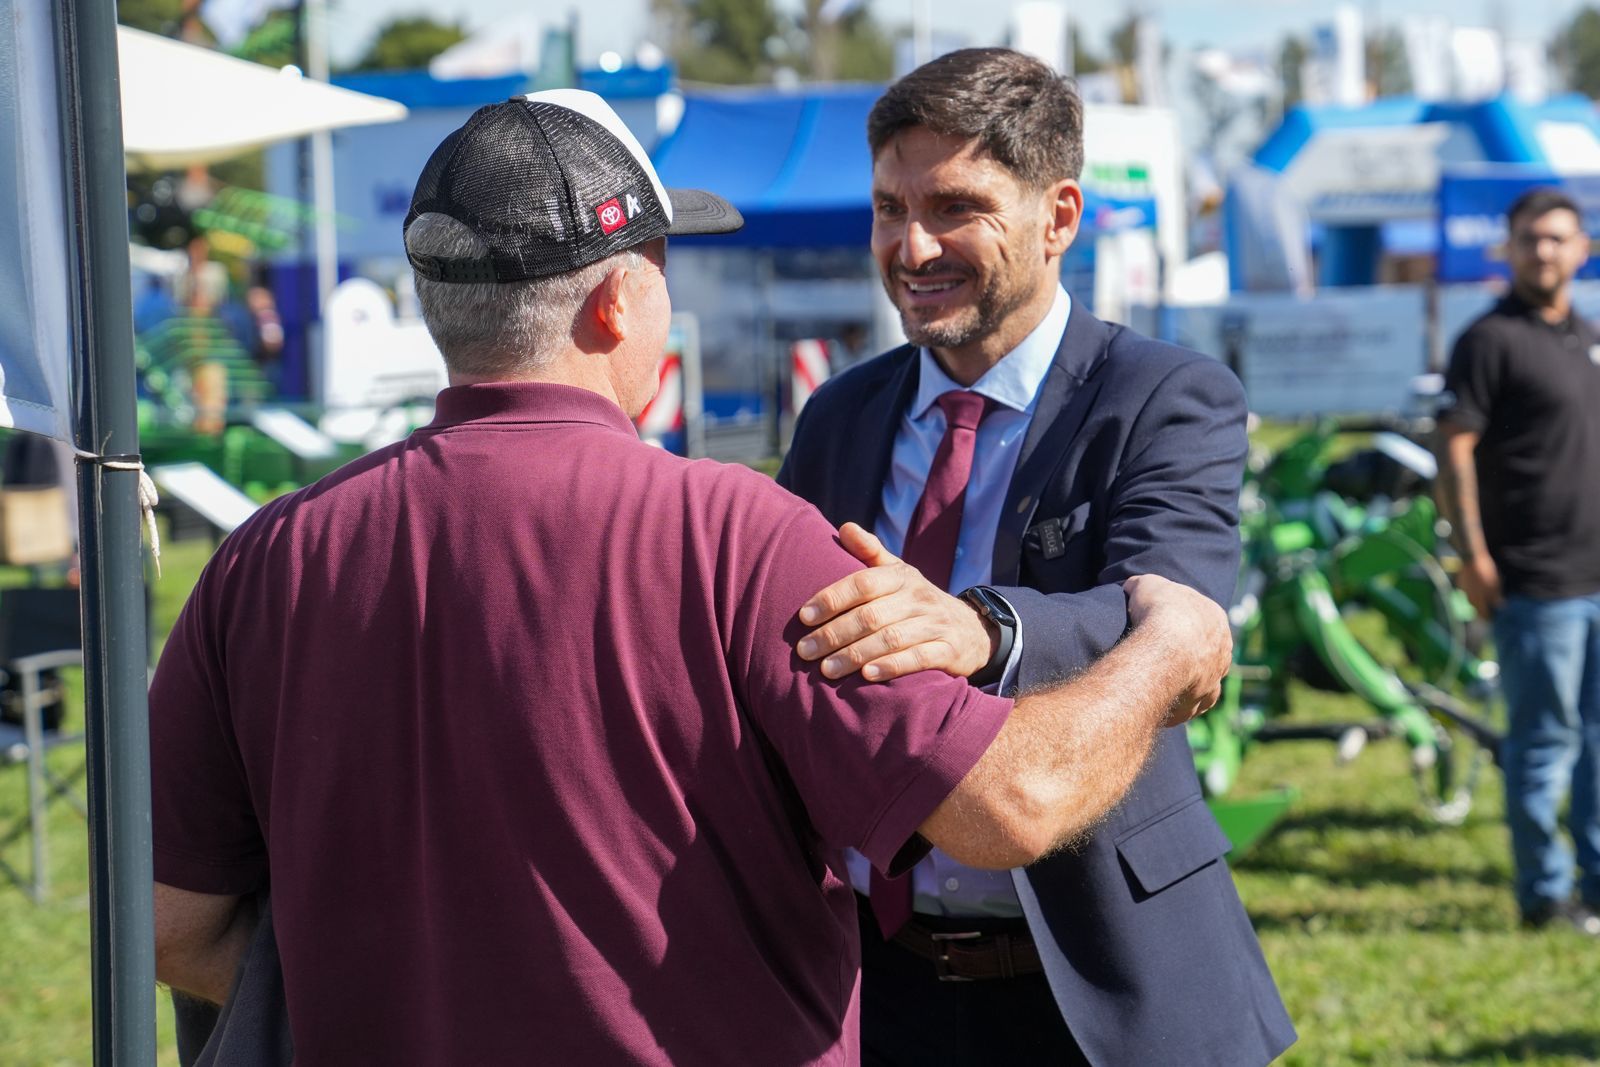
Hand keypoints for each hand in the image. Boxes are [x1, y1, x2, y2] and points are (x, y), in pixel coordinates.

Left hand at [796, 522, 995, 681]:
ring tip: (826, 670)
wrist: (972, 630)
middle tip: (805, 651)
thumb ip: (870, 551)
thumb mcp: (899, 573)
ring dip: (855, 655)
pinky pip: (918, 658)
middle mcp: (918, 597)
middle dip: (834, 634)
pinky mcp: (947, 650)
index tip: (804, 616)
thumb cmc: (918, 601)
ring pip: (890, 639)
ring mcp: (935, 624)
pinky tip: (866, 676)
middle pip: (871, 615)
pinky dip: (891, 667)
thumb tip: (844, 528)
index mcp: (901, 576)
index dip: (832, 598)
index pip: (862, 583)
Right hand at [1123, 574, 1231, 724]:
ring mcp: (1215, 676)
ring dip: (1183, 680)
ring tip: (1156, 680)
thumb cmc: (1158, 612)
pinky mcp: (1202, 699)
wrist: (1164, 649)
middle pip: (1204, 650)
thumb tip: (1132, 587)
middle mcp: (1222, 648)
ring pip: (1201, 679)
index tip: (1158, 624)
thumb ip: (1142, 586)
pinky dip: (1177, 703)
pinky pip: (1191, 704)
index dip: (1178, 620)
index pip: (1199, 618)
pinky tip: (1159, 701)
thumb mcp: (1145, 585)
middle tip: (1157, 654)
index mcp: (1215, 616)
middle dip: (1185, 652)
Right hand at [1456, 554, 1502, 618]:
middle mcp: (1469, 600)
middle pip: (1476, 610)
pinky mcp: (1461, 585)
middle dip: (1483, 612)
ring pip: (1471, 602)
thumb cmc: (1485, 572)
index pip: (1484, 615)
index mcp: (1478, 602)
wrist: (1471, 559)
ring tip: (1484, 602)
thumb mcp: (1495, 585)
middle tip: (1491, 612)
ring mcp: (1463, 593)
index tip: (1495, 620)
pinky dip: (1473, 595)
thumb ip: (1496, 597)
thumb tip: (1500, 607)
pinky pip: (1468, 594)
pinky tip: (1478, 591)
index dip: (1490, 618)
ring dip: (1477, 604)